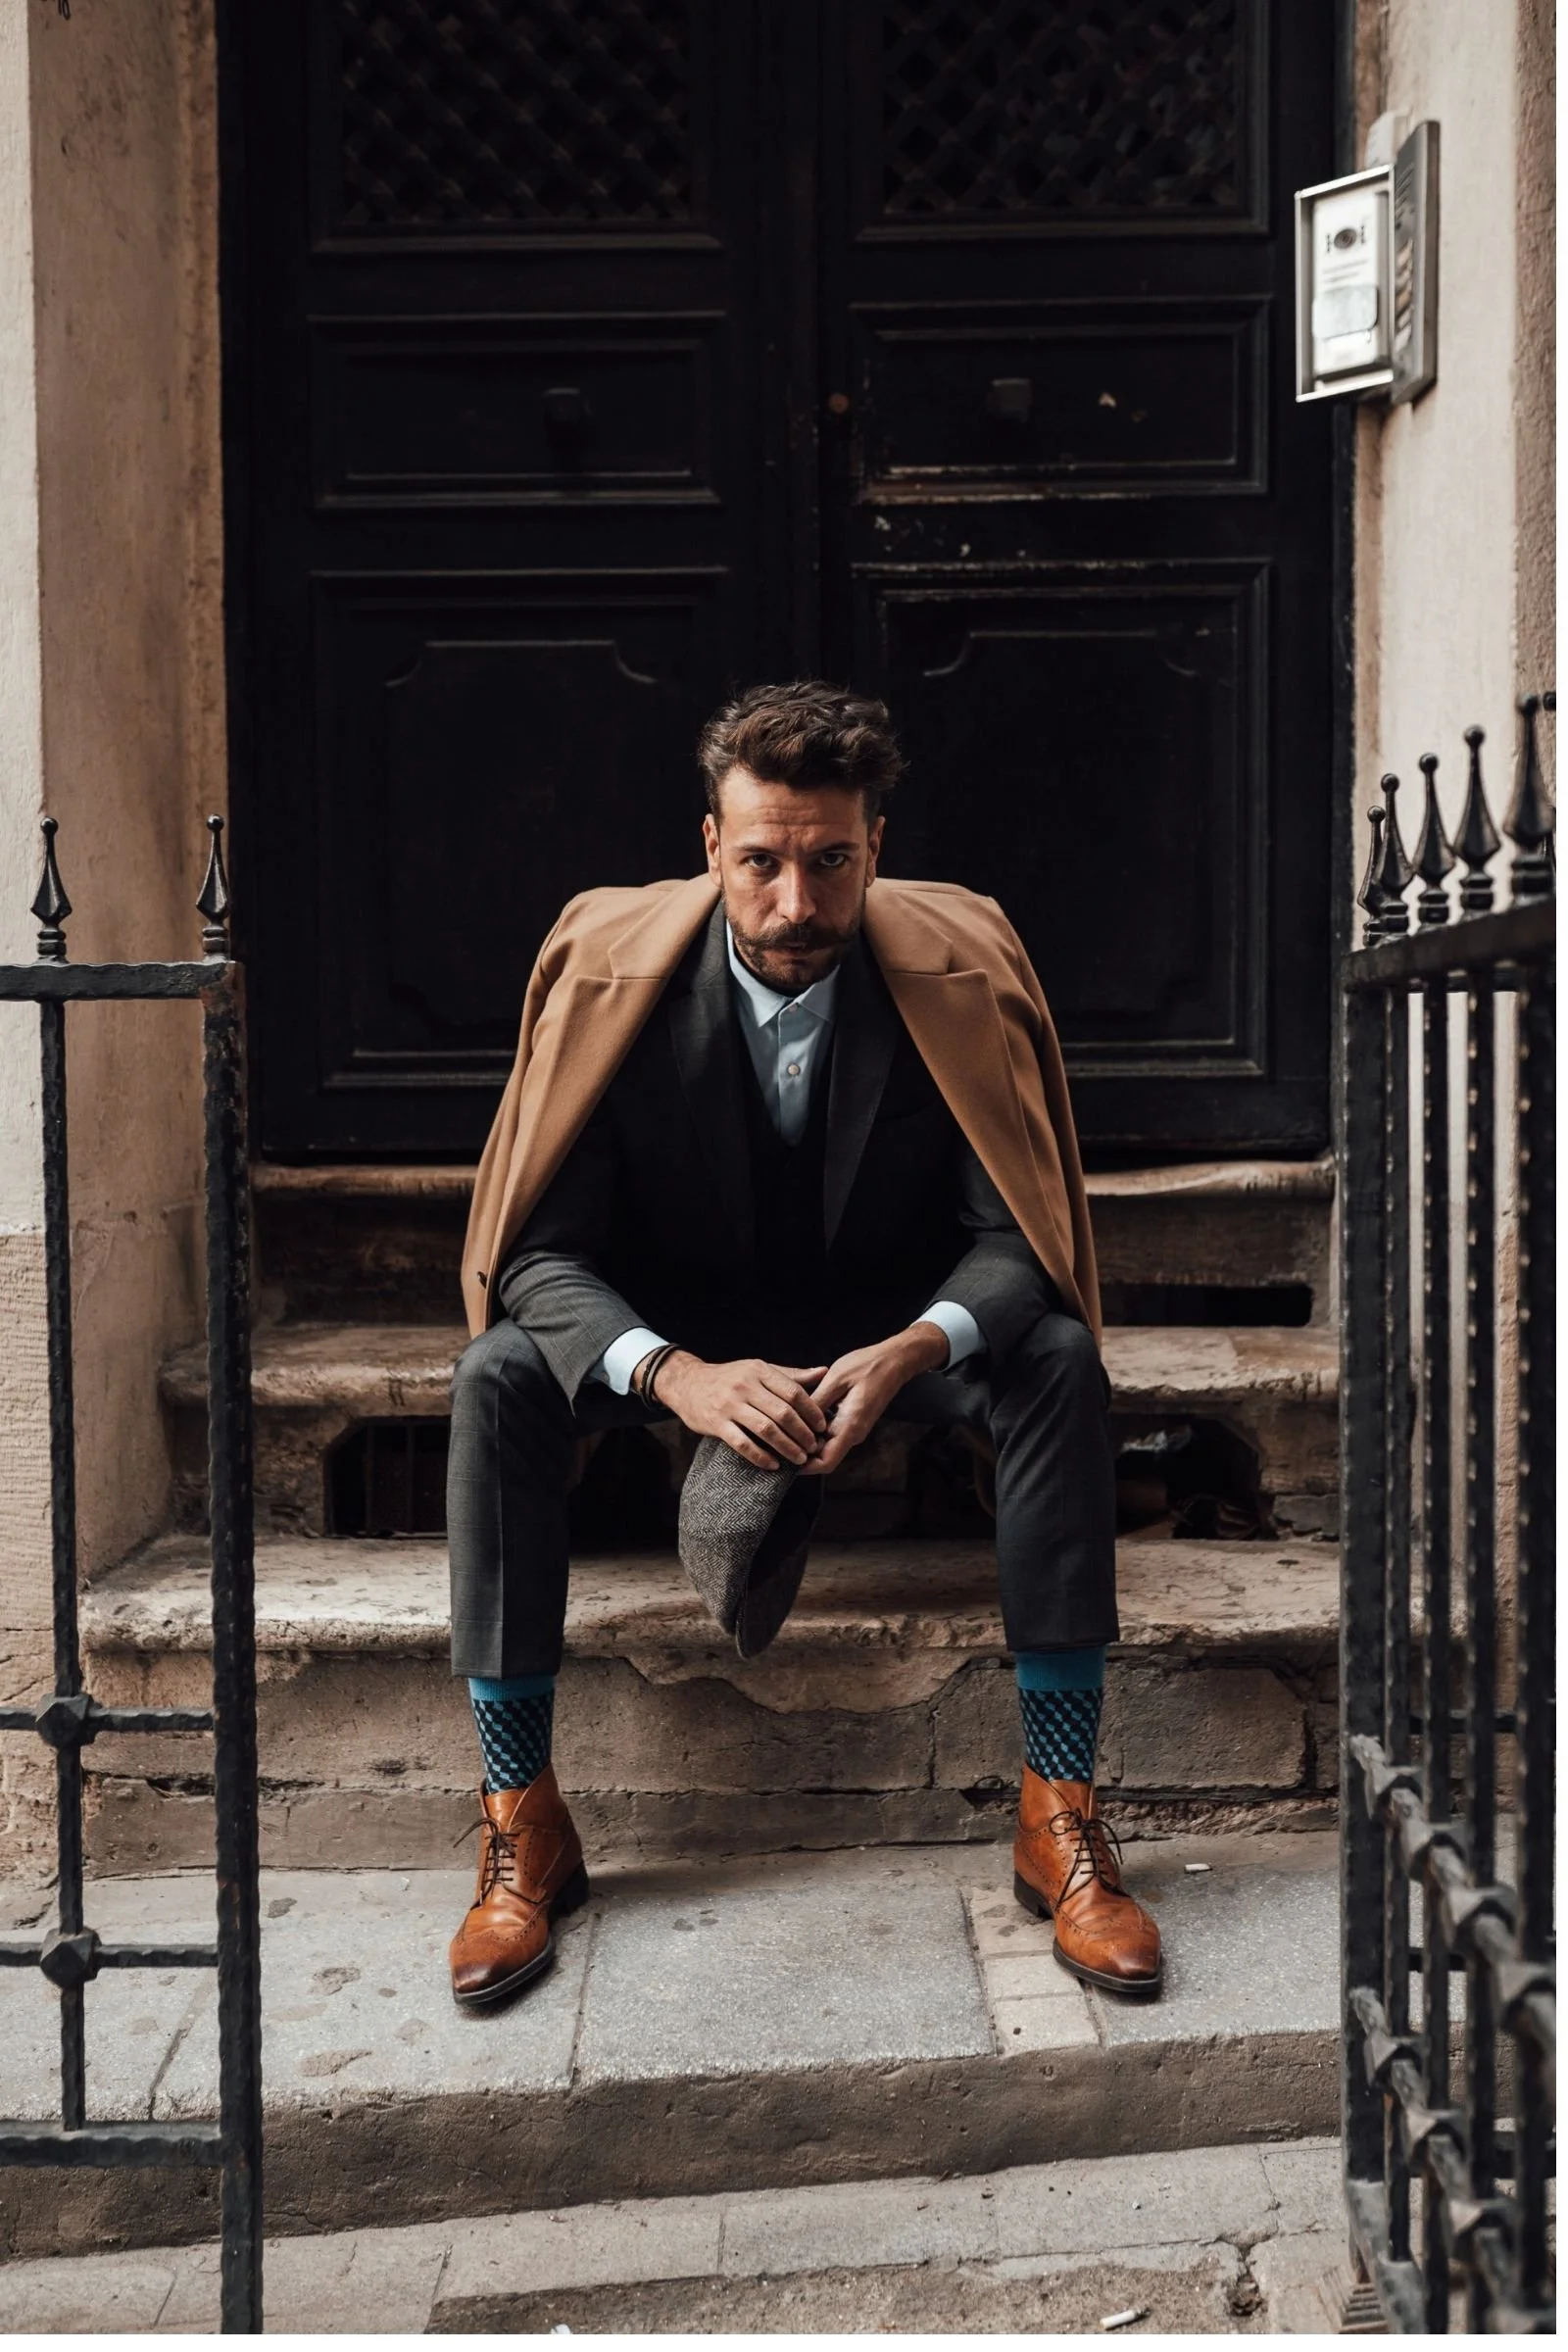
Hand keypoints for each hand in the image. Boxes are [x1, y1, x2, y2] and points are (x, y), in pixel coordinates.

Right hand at [651, 1351, 829, 1470]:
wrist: (688, 1383)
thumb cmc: (731, 1378)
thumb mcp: (759, 1370)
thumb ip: (791, 1375)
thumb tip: (824, 1373)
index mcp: (759, 1371)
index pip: (793, 1392)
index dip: (811, 1411)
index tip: (822, 1426)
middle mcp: (745, 1386)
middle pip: (782, 1413)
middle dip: (802, 1433)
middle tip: (813, 1447)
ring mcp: (729, 1405)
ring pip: (765, 1430)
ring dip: (786, 1447)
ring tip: (799, 1458)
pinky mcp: (716, 1424)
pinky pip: (743, 1444)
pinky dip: (761, 1457)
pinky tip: (774, 1465)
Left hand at [798, 1321, 948, 1477]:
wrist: (894, 1361)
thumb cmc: (867, 1366)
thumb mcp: (836, 1380)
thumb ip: (816, 1401)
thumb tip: (796, 1420)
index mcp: (849, 1427)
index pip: (826, 1462)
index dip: (805, 1467)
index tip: (783, 1461)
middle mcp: (853, 1433)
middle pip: (824, 1455)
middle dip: (802, 1453)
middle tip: (777, 1442)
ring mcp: (854, 1427)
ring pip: (827, 1444)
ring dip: (808, 1440)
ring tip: (784, 1430)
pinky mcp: (853, 1419)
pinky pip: (832, 1432)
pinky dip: (816, 1429)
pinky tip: (800, 1417)